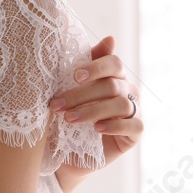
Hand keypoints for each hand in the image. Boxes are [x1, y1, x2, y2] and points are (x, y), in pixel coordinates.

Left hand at [50, 35, 141, 171]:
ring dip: (92, 111)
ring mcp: (134, 111)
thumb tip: (111, 38)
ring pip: (120, 105)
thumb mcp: (71, 91)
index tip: (74, 76)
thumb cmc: (69, 116)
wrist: (68, 154)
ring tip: (69, 119)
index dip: (96, 67)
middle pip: (111, 86)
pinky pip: (133, 125)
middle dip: (81, 95)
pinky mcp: (135, 133)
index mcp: (114, 76)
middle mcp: (127, 91)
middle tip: (57, 105)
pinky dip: (114, 126)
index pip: (113, 63)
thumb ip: (85, 66)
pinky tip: (97, 129)